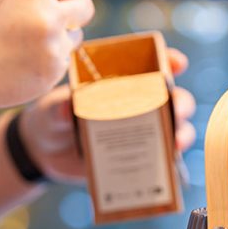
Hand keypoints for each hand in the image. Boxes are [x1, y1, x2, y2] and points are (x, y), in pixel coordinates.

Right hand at [0, 0, 93, 120]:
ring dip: (62, 35)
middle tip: (44, 15)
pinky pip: (66, 57)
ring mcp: (54, 48)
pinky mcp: (56, 71)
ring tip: (27, 40)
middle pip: (86, 6)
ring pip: (77, 34)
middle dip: (71, 8)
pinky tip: (27, 59)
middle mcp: (48, 19)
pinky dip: (52, 57)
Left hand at [19, 49, 196, 182]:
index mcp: (120, 82)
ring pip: (173, 129)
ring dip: (180, 134)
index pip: (151, 66)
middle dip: (181, 103)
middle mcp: (138, 104)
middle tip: (177, 110)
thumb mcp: (50, 109)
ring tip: (176, 143)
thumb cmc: (50, 118)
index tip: (178, 63)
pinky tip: (167, 167)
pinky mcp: (138, 157)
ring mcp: (141, 132)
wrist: (45, 153)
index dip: (169, 61)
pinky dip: (168, 164)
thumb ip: (57, 107)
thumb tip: (67, 109)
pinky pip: (160, 159)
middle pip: (171, 99)